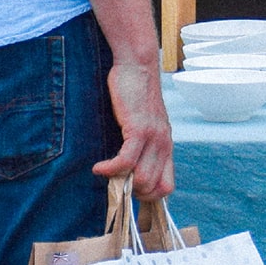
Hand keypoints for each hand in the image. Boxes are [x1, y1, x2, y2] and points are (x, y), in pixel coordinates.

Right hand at [95, 58, 174, 199]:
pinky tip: (98, 167)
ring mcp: (154, 138)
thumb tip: (125, 176)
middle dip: (131, 194)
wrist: (138, 67)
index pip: (167, 187)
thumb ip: (141, 148)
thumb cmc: (136, 97)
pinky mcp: (140, 129)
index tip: (128, 193)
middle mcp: (164, 145)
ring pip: (142, 180)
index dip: (148, 197)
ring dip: (118, 183)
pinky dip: (109, 170)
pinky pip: (126, 162)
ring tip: (105, 173)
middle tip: (112, 184)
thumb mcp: (144, 127)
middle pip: (153, 189)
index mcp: (166, 147)